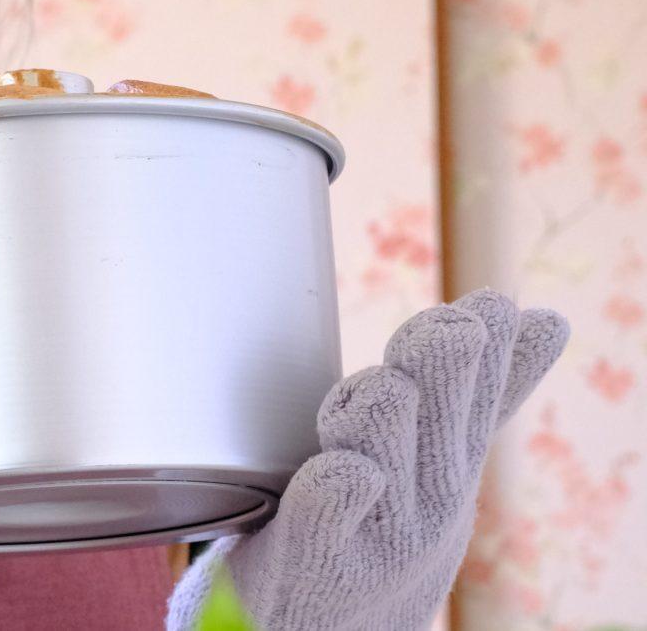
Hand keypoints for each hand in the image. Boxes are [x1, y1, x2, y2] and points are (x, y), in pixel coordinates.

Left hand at [167, 290, 568, 629]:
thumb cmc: (386, 532)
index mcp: (452, 468)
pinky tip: (346, 470)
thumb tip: (547, 317)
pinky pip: (330, 501)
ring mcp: (377, 531)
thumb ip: (481, 395)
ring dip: (374, 396)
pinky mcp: (315, 556)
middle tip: (444, 332)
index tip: (494, 306)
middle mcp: (427, 499)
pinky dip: (342, 478)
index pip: (486, 393)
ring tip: (363, 397)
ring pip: (382, 426)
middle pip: (442, 401)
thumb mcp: (443, 466)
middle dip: (441, 353)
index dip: (495, 342)